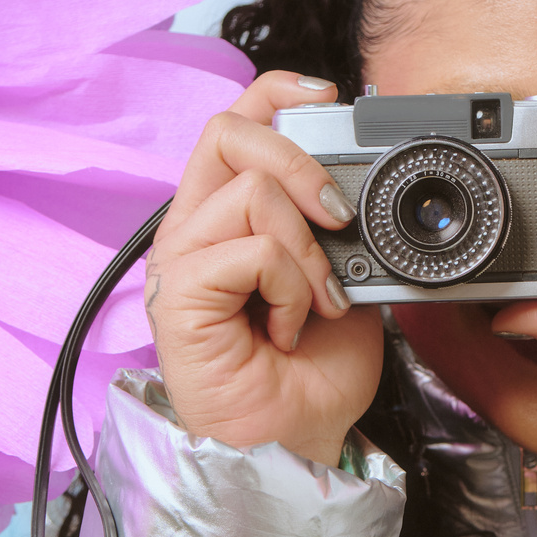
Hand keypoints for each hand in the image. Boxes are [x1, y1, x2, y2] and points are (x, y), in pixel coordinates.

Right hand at [145, 73, 381, 465]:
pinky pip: (249, 251)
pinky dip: (290, 287)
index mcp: (225, 221)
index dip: (272, 92)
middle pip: (227, 132)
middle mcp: (193, 233)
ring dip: (307, 251)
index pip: (232, 124)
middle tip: (338, 219)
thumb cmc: (312, 378)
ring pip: (251, 194)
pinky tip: (289, 327)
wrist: (296, 445)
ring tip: (315, 303)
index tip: (327, 94)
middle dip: (299, 160)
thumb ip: (337, 230)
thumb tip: (358, 186)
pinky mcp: (178, 298)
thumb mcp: (344, 282)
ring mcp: (179, 264)